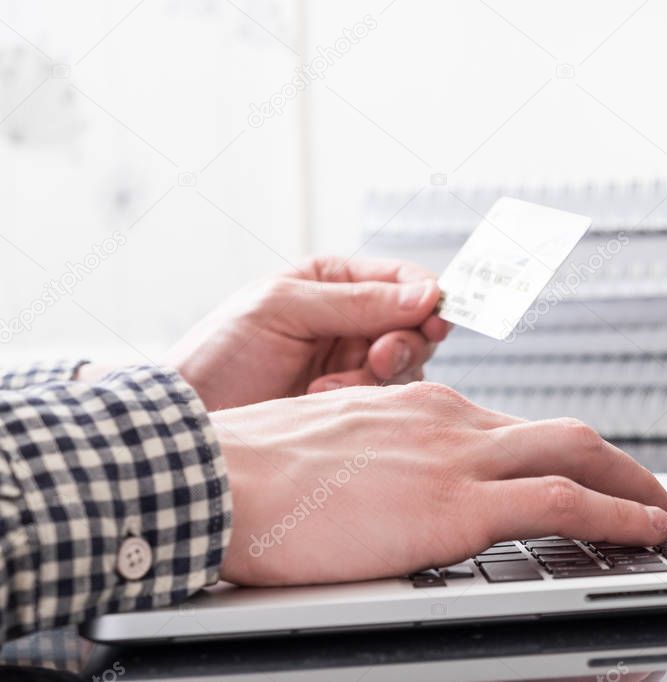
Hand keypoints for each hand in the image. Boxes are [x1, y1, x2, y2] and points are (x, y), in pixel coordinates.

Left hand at [166, 257, 449, 409]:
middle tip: (377, 359)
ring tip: (328, 387)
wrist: (191, 419)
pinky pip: (385, 399)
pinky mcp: (350, 403)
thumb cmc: (222, 352)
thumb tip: (428, 292)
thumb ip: (357, 300)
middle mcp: (352, 320)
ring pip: (406, 366)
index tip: (435, 319)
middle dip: (403, 342)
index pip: (405, 279)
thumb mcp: (284, 308)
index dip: (429, 297)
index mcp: (335, 281)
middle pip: (415, 325)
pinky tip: (320, 400)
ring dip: (376, 377)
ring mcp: (352, 363)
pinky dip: (361, 400)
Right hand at [213, 382, 666, 584]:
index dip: (563, 455)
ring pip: (579, 454)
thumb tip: (389, 487)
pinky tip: (646, 533)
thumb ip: (378, 460)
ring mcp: (457, 456)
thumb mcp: (332, 450)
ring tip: (666, 517)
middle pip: (565, 432)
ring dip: (635, 487)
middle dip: (620, 464)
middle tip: (651, 492)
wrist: (216, 479)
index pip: (516, 428)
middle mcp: (450, 420)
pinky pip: (562, 501)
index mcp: (420, 409)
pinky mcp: (454, 503)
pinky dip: (617, 514)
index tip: (585, 477)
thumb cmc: (255, 473)